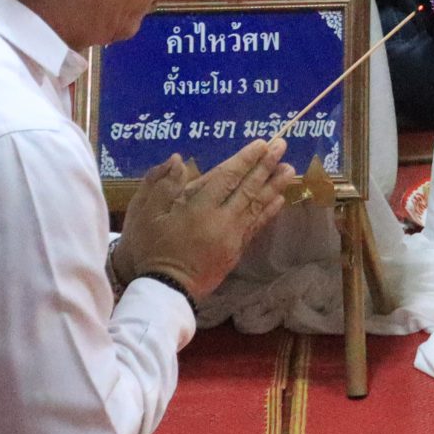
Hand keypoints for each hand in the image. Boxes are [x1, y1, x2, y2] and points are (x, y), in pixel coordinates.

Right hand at [121, 139, 295, 300]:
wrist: (164, 290)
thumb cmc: (151, 248)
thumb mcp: (144, 213)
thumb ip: (161, 184)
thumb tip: (177, 159)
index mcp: (198, 208)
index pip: (228, 177)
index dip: (246, 159)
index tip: (262, 144)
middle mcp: (221, 220)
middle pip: (248, 188)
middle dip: (266, 166)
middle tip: (283, 145)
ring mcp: (232, 237)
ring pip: (257, 206)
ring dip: (274, 186)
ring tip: (289, 169)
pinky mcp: (236, 252)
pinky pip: (256, 226)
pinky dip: (268, 211)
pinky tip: (278, 200)